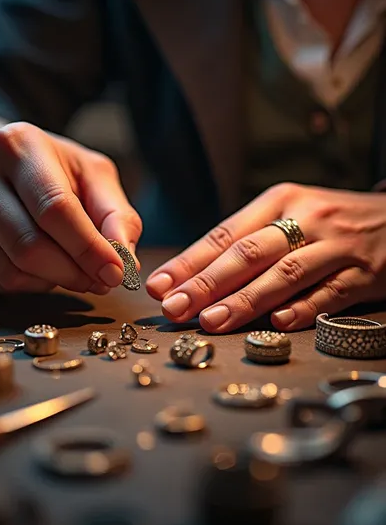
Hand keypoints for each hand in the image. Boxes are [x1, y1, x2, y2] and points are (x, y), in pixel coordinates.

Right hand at [0, 122, 141, 293]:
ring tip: (75, 270)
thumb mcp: (92, 174)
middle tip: (100, 279)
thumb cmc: (51, 167)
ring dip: (54, 281)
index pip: (55, 208)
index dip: (88, 248)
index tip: (115, 273)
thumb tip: (124, 258)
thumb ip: (116, 213)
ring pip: (12, 269)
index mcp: (18, 144)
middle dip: (74, 272)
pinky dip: (31, 284)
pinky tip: (44, 268)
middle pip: (30, 245)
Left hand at [146, 183, 385, 332]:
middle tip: (174, 306)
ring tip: (211, 320)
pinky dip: (303, 309)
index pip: (225, 234)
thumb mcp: (292, 213)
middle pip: (248, 253)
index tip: (159, 283)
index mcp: (279, 201)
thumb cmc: (333, 220)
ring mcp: (336, 246)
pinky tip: (277, 323)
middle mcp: (305, 218)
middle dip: (205, 283)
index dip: (189, 261)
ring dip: (245, 300)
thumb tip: (196, 274)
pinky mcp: (365, 272)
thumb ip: (252, 239)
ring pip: (284, 274)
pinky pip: (330, 293)